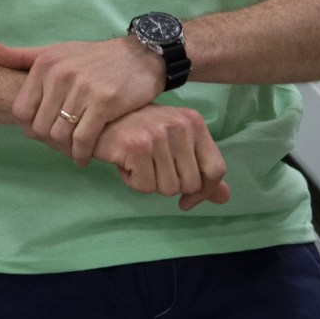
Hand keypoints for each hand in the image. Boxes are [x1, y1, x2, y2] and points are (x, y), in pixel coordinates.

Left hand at [0, 37, 166, 164]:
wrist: (139, 55)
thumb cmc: (93, 58)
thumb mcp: (55, 52)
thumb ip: (21, 56)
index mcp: (45, 64)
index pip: (21, 110)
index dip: (27, 128)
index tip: (40, 135)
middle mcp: (60, 75)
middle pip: (40, 126)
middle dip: (47, 142)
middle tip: (58, 148)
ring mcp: (83, 88)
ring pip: (60, 135)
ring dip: (64, 151)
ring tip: (71, 153)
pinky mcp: (105, 102)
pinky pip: (84, 138)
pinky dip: (82, 154)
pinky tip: (84, 157)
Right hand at [91, 104, 229, 210]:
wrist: (95, 119)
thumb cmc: (136, 131)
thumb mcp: (174, 145)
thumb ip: (200, 169)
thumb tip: (224, 198)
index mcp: (193, 122)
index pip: (216, 169)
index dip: (204, 191)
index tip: (186, 199)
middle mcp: (179, 125)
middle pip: (190, 184)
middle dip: (169, 184)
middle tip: (150, 167)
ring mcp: (158, 134)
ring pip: (167, 188)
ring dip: (149, 183)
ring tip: (137, 162)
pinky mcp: (136, 146)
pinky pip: (145, 187)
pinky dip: (132, 181)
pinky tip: (124, 163)